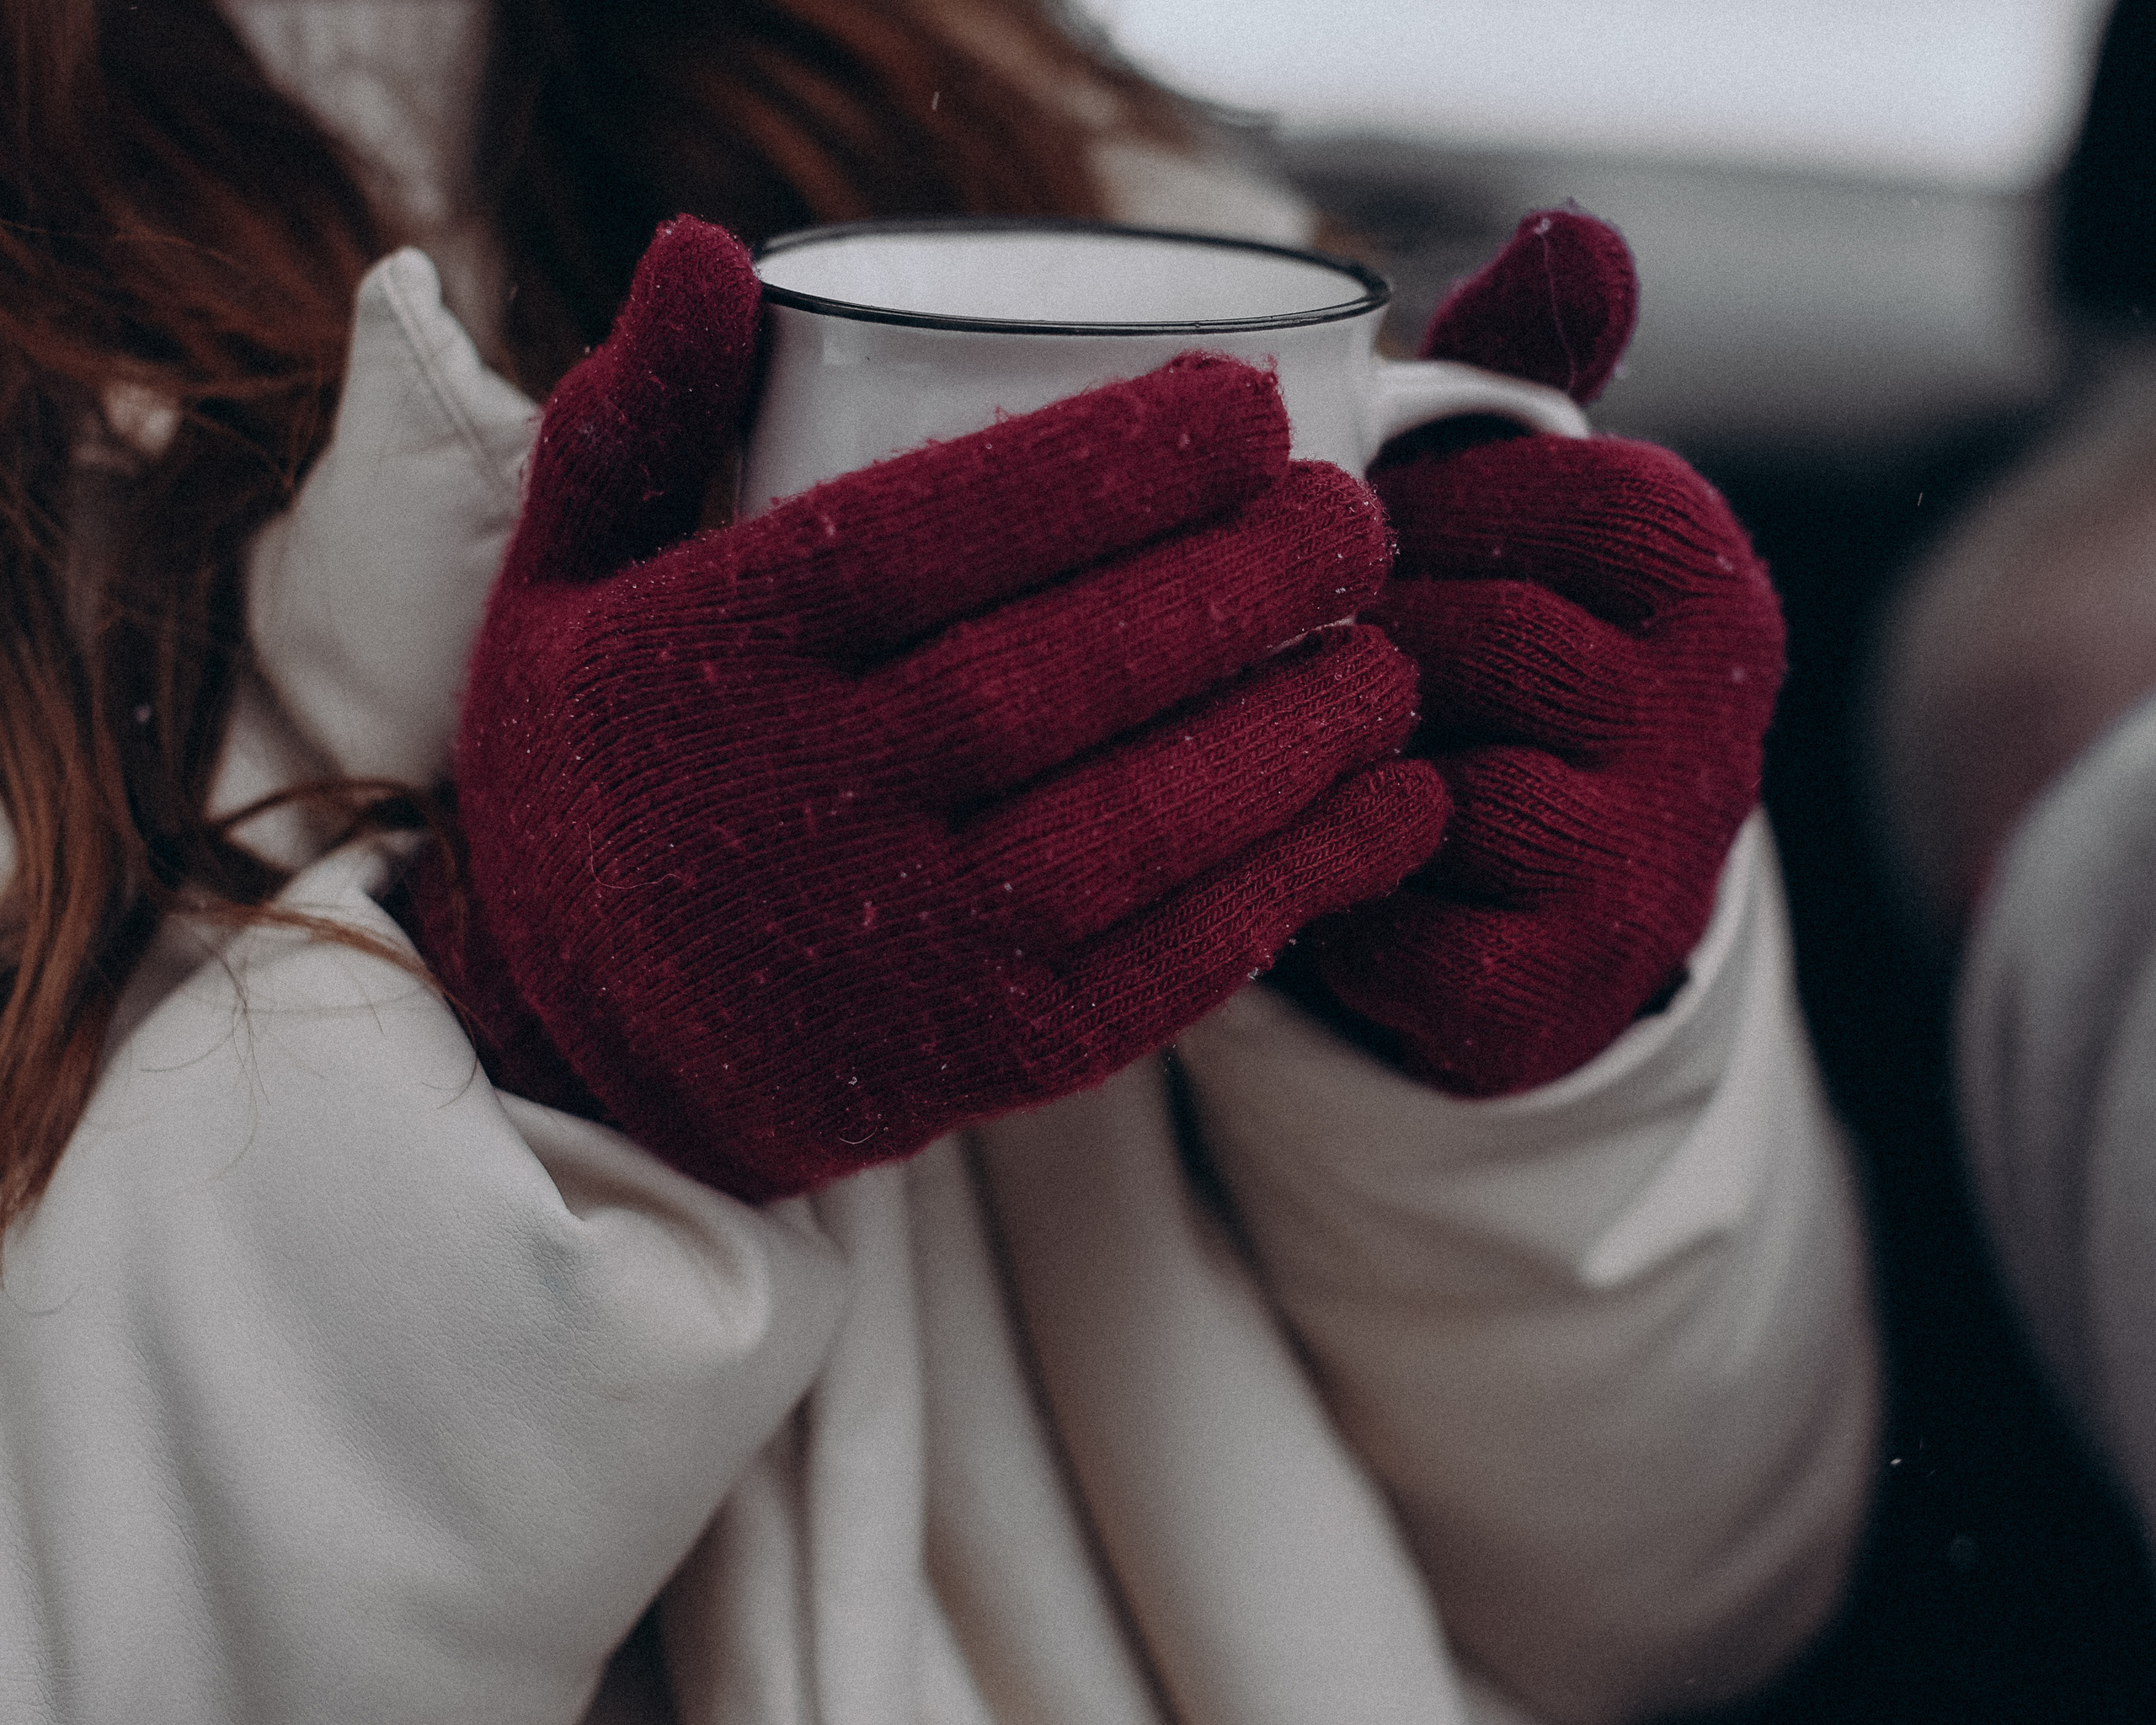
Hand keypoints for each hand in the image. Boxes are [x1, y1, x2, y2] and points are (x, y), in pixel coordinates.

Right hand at [405, 217, 1447, 1197]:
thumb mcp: (560, 597)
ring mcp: (899, 948)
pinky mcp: (984, 1060)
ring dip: (1301, 732)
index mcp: (711, 658)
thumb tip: (709, 244)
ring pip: (1140, 822)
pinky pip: (1167, 971)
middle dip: (1246, 581)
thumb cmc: (604, 791)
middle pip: (1065, 670)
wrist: (582, 1060)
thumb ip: (630, 423)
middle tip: (1353, 520)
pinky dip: (1298, 885)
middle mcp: (802, 802)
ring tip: (1391, 657)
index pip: (935, 531)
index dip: (1116, 460)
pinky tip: (1388, 810)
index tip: (1247, 405)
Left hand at [1290, 209, 1784, 1094]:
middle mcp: (1710, 730)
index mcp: (1706, 585)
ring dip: (1335, 771)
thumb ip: (1518, 382)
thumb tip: (1576, 230)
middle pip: (1487, 635)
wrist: (1541, 923)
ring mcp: (1643, 871)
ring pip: (1436, 786)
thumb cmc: (1494, 682)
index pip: (1579, 487)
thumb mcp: (1515, 525)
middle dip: (1366, 641)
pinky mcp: (1553, 992)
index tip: (1356, 531)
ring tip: (1299, 761)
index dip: (1428, 503)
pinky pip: (1390, 926)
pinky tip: (1321, 882)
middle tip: (1294, 655)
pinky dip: (1326, 901)